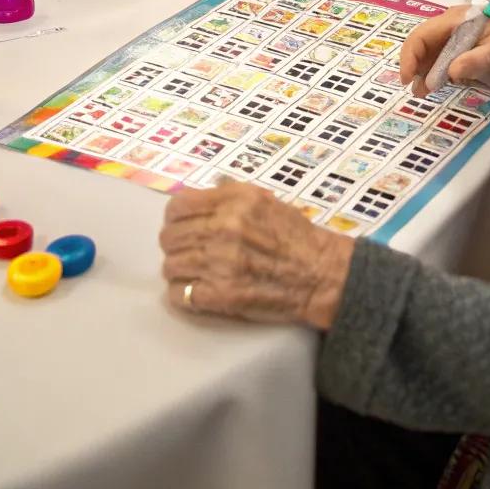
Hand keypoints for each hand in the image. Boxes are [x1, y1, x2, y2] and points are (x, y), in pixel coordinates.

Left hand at [160, 183, 353, 328]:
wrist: (319, 273)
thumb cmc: (295, 235)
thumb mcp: (264, 199)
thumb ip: (230, 194)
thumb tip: (202, 193)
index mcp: (234, 201)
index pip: (178, 206)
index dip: (175, 217)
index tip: (181, 225)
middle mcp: (224, 227)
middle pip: (169, 237)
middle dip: (176, 245)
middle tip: (189, 251)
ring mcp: (220, 262)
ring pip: (170, 266)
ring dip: (179, 270)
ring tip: (194, 272)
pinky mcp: (221, 295)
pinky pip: (180, 294)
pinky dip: (183, 295)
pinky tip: (196, 291)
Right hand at [400, 6, 489, 96]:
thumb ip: (474, 61)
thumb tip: (451, 72)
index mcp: (456, 20)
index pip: (422, 35)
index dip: (410, 56)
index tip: (408, 78)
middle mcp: (451, 26)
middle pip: (423, 44)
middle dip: (415, 66)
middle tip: (415, 90)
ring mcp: (456, 37)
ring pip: (431, 53)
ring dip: (424, 71)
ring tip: (422, 92)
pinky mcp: (463, 48)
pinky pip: (442, 59)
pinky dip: (436, 72)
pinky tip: (436, 85)